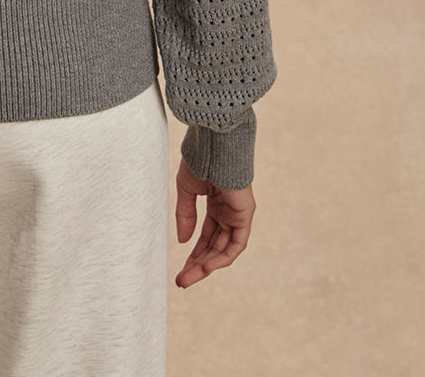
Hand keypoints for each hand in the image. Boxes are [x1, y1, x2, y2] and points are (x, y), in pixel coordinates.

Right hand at [174, 158, 255, 287]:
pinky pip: (237, 243)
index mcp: (216, 204)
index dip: (192, 254)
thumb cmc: (200, 159)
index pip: (206, 237)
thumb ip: (186, 215)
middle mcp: (228, 213)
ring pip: (224, 249)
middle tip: (182, 281)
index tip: (179, 270)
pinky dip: (224, 257)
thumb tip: (183, 241)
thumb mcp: (187, 190)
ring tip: (188, 278)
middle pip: (214, 247)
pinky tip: (208, 267)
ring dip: (207, 266)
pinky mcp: (245, 214)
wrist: (213, 142)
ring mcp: (238, 214)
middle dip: (197, 265)